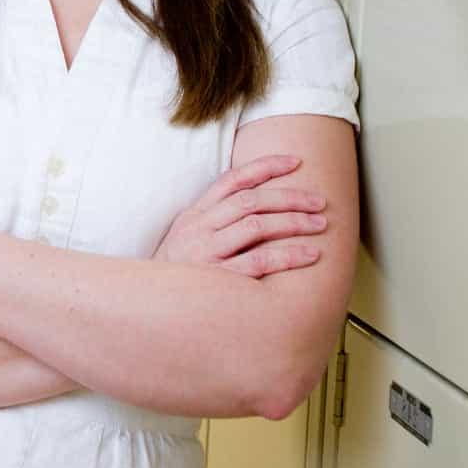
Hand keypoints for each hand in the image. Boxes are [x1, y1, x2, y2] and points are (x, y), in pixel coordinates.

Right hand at [154, 155, 328, 278]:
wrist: (147, 305)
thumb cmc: (175, 273)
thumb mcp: (186, 237)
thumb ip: (214, 220)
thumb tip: (254, 203)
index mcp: (195, 214)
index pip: (233, 180)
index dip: (265, 167)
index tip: (295, 162)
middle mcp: (200, 228)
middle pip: (251, 200)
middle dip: (290, 197)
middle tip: (319, 201)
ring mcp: (207, 251)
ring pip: (257, 225)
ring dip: (293, 222)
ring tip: (320, 224)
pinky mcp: (217, 278)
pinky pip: (258, 262)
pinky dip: (288, 256)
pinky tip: (309, 255)